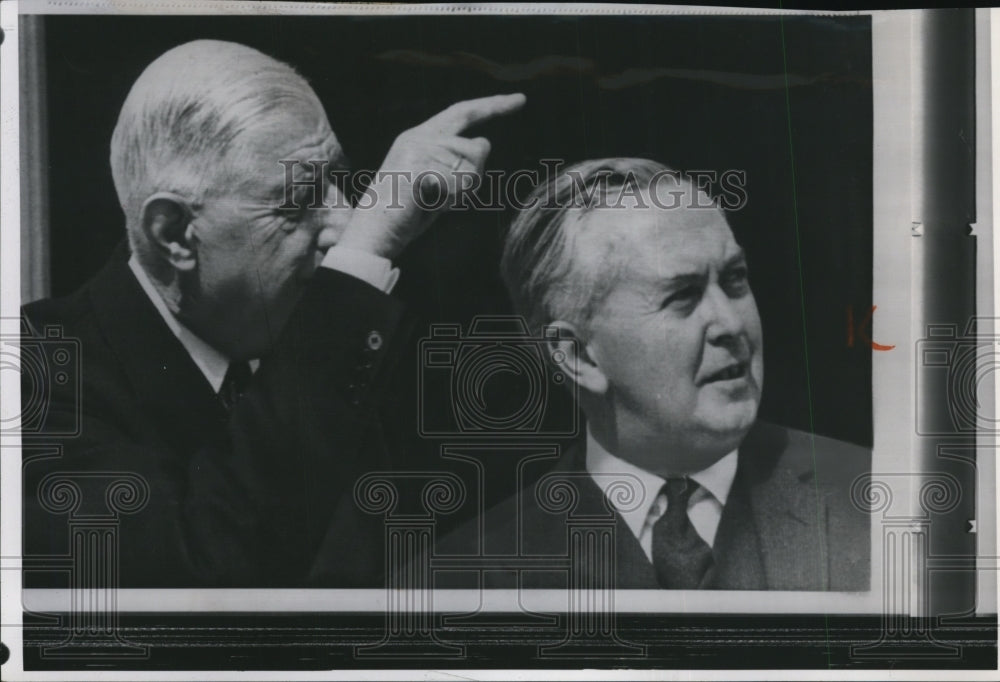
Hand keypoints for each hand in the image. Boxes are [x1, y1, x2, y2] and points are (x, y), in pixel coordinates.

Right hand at [333, 93, 525, 259]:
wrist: (372, 233)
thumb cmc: (403, 214)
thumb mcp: (435, 182)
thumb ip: (455, 163)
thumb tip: (484, 143)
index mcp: (419, 138)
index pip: (459, 114)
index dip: (488, 106)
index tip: (514, 100)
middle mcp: (418, 137)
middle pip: (472, 131)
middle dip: (496, 109)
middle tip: (520, 100)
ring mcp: (418, 149)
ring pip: (472, 164)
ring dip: (465, 189)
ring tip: (437, 201)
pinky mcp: (419, 166)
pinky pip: (459, 183)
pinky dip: (451, 200)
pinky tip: (429, 204)